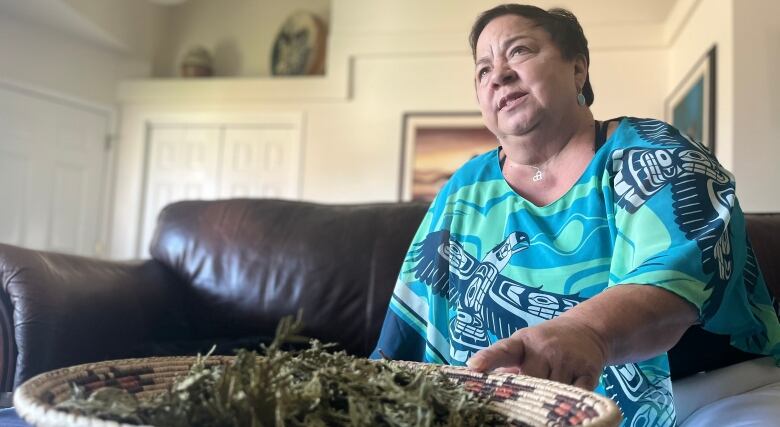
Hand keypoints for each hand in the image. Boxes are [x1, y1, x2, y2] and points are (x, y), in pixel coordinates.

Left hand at [466, 316, 607, 389]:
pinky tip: (569, 396)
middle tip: (527, 394)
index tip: (474, 367)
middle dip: (527, 390)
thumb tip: (484, 384)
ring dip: (550, 396)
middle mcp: (545, 348)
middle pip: (529, 381)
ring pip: (553, 391)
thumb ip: (506, 365)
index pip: (503, 351)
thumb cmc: (547, 342)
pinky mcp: (588, 371)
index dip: (488, 359)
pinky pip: (576, 396)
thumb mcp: (525, 345)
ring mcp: (568, 359)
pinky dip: (571, 401)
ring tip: (552, 389)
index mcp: (523, 342)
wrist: (588, 329)